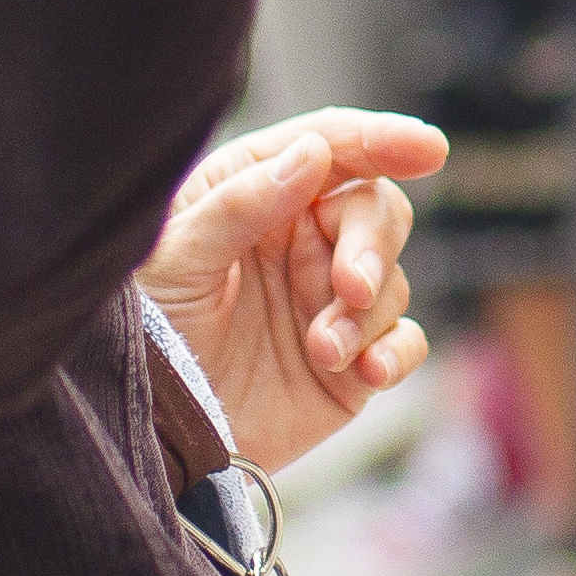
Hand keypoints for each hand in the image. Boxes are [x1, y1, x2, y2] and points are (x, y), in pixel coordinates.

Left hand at [138, 110, 445, 472]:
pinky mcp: (351, 360)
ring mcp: (329, 300)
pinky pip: (403, 342)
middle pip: (377, 211)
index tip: (426, 148)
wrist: (154, 435)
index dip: (384, 140)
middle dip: (373, 246)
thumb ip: (242, 204)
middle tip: (351, 286)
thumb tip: (313, 151)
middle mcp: (302, 239)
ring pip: (391, 281)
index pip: (333, 149)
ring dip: (365, 315)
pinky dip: (395, 353)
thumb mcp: (177, 258)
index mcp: (259, 192)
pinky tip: (368, 371)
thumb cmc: (149, 331)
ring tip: (321, 350)